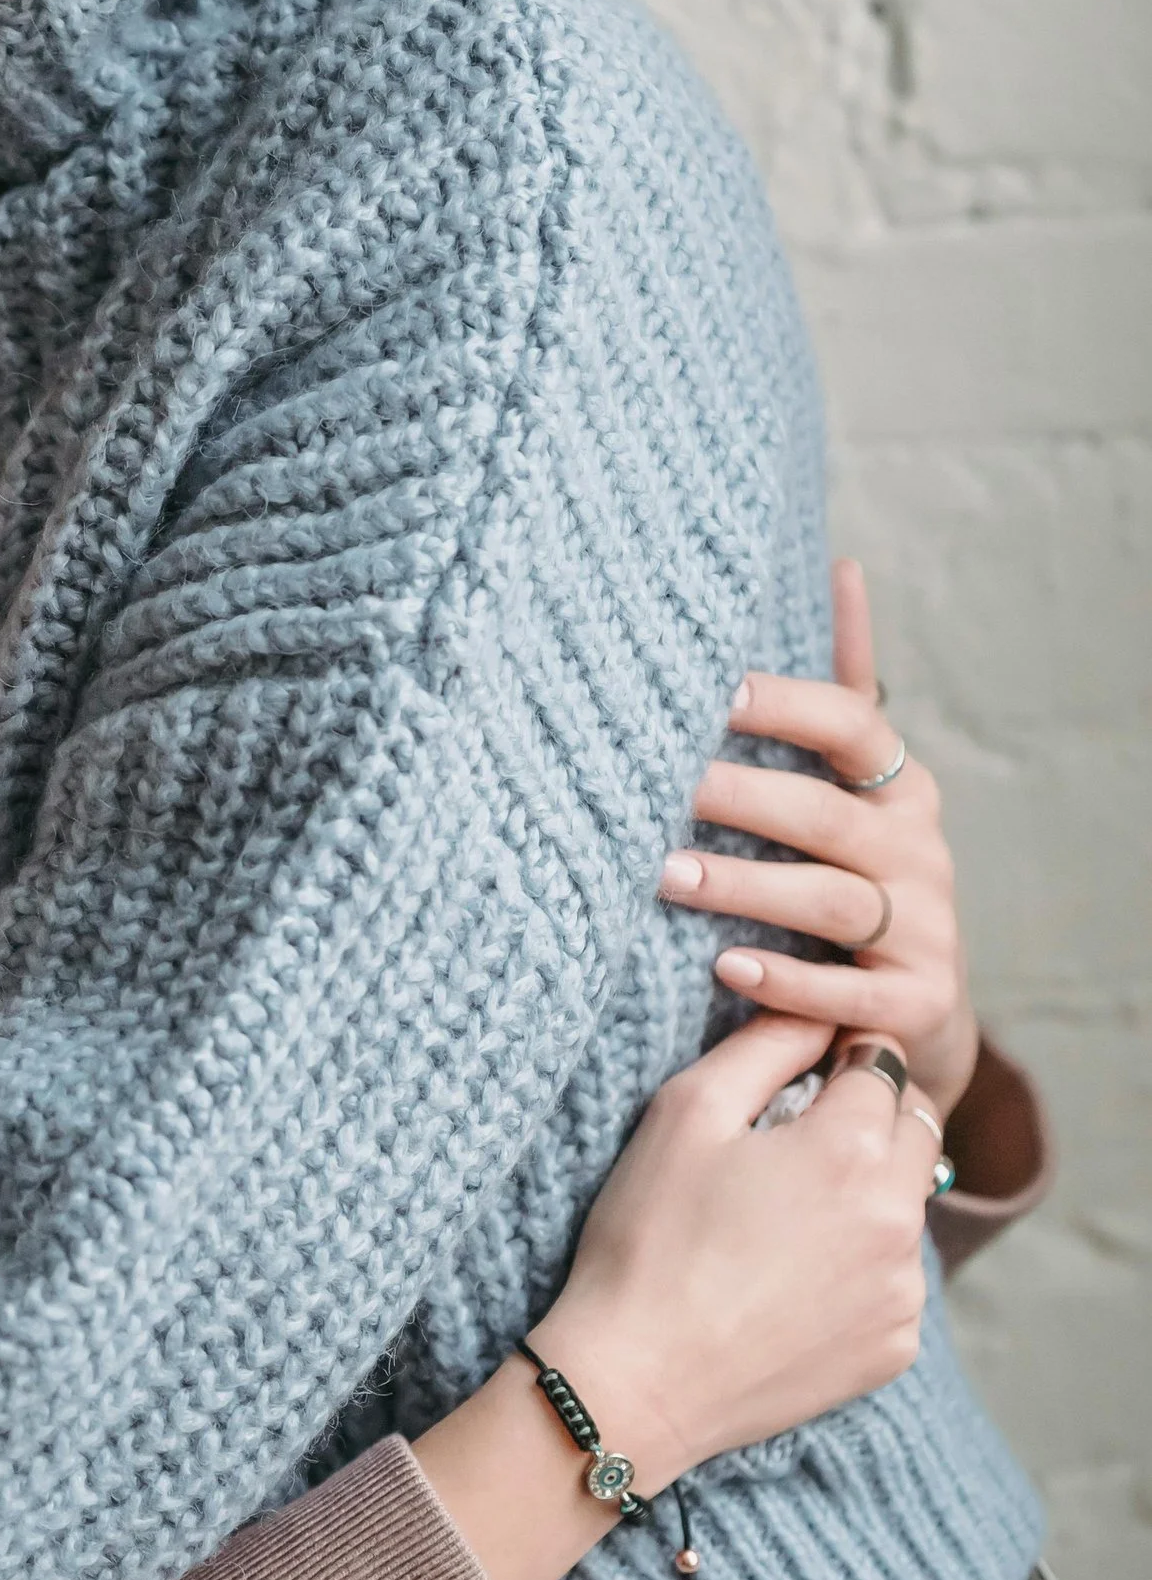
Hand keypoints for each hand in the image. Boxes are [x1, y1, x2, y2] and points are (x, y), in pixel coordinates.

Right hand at [533, 1012, 936, 1496]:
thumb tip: (818, 1014)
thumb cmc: (648, 1238)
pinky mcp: (895, 1346)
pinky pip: (895, 1279)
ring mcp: (902, 1288)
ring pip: (907, 1207)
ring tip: (781, 1221)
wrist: (638, 1380)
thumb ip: (765, 1047)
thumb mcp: (686, 1114)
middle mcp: (897, 1216)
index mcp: (851, 1147)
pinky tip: (789, 1280)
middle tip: (793, 1143)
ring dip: (866, 1194)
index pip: (882, 1061)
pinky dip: (859, 1266)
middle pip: (917, 1129)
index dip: (838, 1057)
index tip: (799, 1077)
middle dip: (870, 1117)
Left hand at [656, 559, 979, 1117]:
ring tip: (664, 875)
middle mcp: (918, 850)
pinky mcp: (915, 1004)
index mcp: (901, 786)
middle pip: (824, 814)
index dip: (784, 702)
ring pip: (827, 899)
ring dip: (744, 886)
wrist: (919, 1017)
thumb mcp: (863, 785)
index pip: (852, 724)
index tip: (706, 686)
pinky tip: (725, 965)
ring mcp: (924, 928)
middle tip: (655, 786)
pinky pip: (847, 991)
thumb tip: (844, 562)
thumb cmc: (865, 877)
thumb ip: (843, 691)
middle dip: (739, 796)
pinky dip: (787, 980)